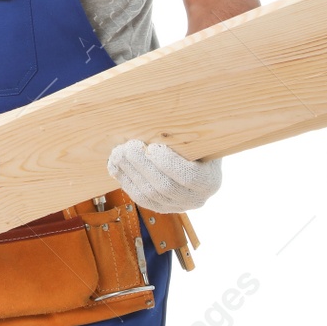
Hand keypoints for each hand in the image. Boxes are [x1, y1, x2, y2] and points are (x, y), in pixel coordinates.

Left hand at [107, 139, 221, 212]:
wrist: (197, 160)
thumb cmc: (196, 144)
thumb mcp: (198, 138)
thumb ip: (185, 135)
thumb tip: (159, 117)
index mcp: (210, 180)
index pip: (189, 176)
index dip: (168, 163)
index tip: (151, 148)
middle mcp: (196, 199)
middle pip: (164, 186)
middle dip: (142, 165)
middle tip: (126, 147)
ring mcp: (178, 206)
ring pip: (149, 194)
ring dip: (129, 173)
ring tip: (117, 154)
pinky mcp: (161, 208)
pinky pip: (141, 199)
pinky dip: (126, 182)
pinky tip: (116, 167)